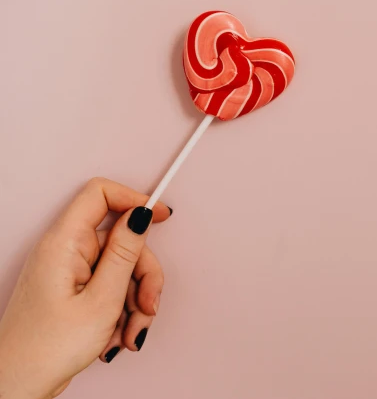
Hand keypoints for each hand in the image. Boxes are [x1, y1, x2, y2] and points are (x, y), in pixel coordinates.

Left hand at [0, 178, 170, 398]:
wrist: (18, 386)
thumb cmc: (47, 349)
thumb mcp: (102, 300)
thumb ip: (124, 253)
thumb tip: (140, 217)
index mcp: (64, 243)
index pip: (100, 194)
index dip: (134, 200)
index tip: (161, 216)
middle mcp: (64, 251)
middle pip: (122, 242)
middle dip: (143, 276)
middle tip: (147, 306)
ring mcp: (68, 272)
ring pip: (121, 269)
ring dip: (134, 302)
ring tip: (129, 332)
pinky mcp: (73, 290)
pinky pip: (110, 288)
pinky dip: (121, 311)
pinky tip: (117, 336)